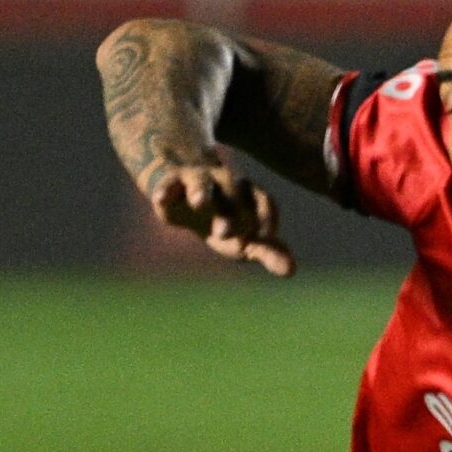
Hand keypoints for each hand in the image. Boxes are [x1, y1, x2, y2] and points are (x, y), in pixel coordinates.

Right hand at [144, 158, 294, 276]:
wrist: (185, 190)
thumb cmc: (223, 218)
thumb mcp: (245, 237)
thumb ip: (267, 251)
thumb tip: (291, 271)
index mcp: (249, 196)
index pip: (264, 201)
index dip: (266, 215)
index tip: (266, 236)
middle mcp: (226, 184)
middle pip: (233, 193)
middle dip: (231, 211)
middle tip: (227, 234)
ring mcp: (198, 181)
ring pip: (201, 182)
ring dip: (200, 191)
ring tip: (198, 202)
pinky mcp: (171, 184)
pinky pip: (168, 184)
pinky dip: (165, 191)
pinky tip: (160, 199)